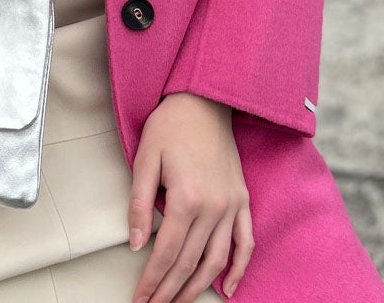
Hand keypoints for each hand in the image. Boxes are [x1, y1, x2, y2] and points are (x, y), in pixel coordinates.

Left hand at [127, 91, 253, 301]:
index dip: (152, 280)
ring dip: (199, 287)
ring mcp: (232, 205)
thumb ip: (140, 204)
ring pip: (217, 260)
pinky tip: (230, 289)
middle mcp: (213, 208)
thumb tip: (137, 244)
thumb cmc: (170, 126)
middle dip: (170, 291)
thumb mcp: (145, 159)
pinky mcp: (242, 200)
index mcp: (186, 198)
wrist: (205, 100)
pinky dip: (240, 268)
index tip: (140, 298)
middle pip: (189, 262)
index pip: (166, 253)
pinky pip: (246, 242)